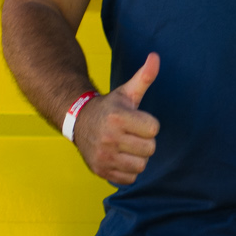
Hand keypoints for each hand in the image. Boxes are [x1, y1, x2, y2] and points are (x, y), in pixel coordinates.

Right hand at [75, 52, 161, 183]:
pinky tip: (119, 157)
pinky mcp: (101, 171)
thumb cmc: (110, 107)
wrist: (79, 122)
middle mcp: (109, 138)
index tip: (136, 120)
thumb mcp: (127, 92)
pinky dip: (128, 170)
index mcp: (118, 118)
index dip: (148, 124)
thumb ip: (144, 77)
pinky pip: (130, 178)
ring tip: (126, 146)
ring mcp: (104, 157)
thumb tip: (155, 57)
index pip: (154, 129)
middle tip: (131, 134)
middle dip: (144, 141)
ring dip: (137, 157)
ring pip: (141, 165)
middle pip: (150, 149)